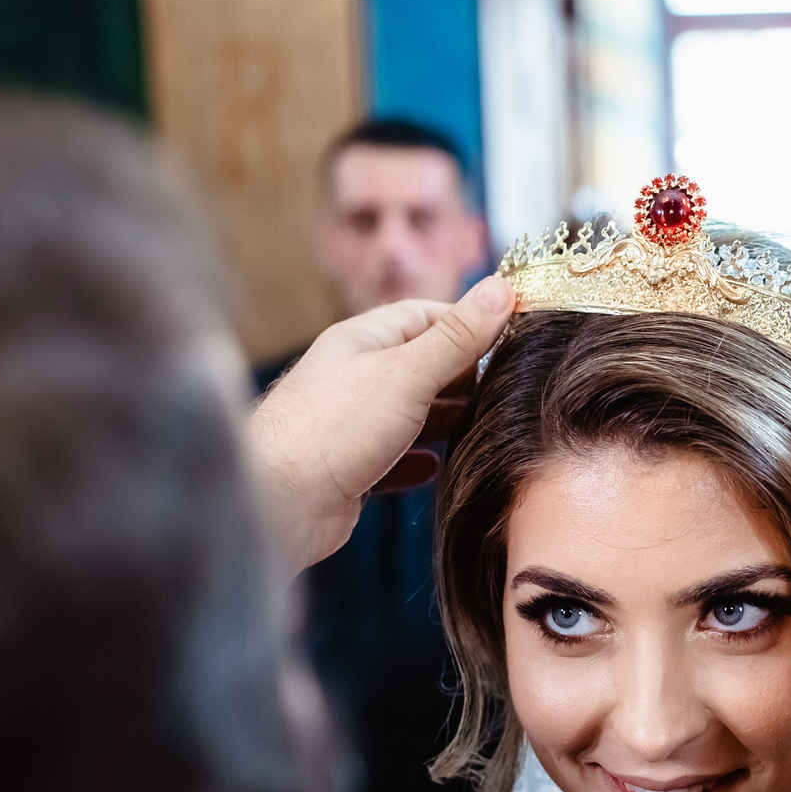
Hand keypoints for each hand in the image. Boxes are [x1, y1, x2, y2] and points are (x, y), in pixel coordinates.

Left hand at [246, 277, 512, 570]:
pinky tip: (437, 466)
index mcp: (361, 340)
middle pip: (420, 365)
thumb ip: (457, 337)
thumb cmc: (332, 430)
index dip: (470, 323)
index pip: (425, 316)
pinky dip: (419, 461)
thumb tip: (503, 287)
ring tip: (485, 427)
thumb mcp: (407, 373)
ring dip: (445, 420)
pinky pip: (394, 458)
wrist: (276, 504)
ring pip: (410, 413)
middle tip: (507, 389)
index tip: (514, 337)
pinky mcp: (349, 469)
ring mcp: (349, 424)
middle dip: (463, 376)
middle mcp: (353, 377)